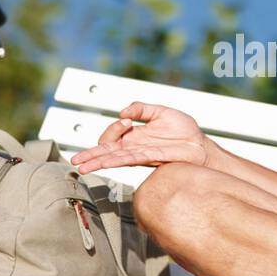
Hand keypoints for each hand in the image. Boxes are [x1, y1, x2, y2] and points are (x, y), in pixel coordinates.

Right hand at [68, 101, 210, 173]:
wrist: (201, 146)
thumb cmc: (184, 131)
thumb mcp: (161, 112)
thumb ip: (142, 108)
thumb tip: (124, 111)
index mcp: (134, 136)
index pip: (112, 136)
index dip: (113, 128)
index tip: (126, 119)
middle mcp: (134, 147)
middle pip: (106, 151)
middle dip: (90, 155)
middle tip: (75, 160)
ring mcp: (140, 154)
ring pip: (113, 158)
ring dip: (96, 161)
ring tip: (81, 166)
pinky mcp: (149, 158)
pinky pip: (128, 159)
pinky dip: (114, 160)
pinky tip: (103, 163)